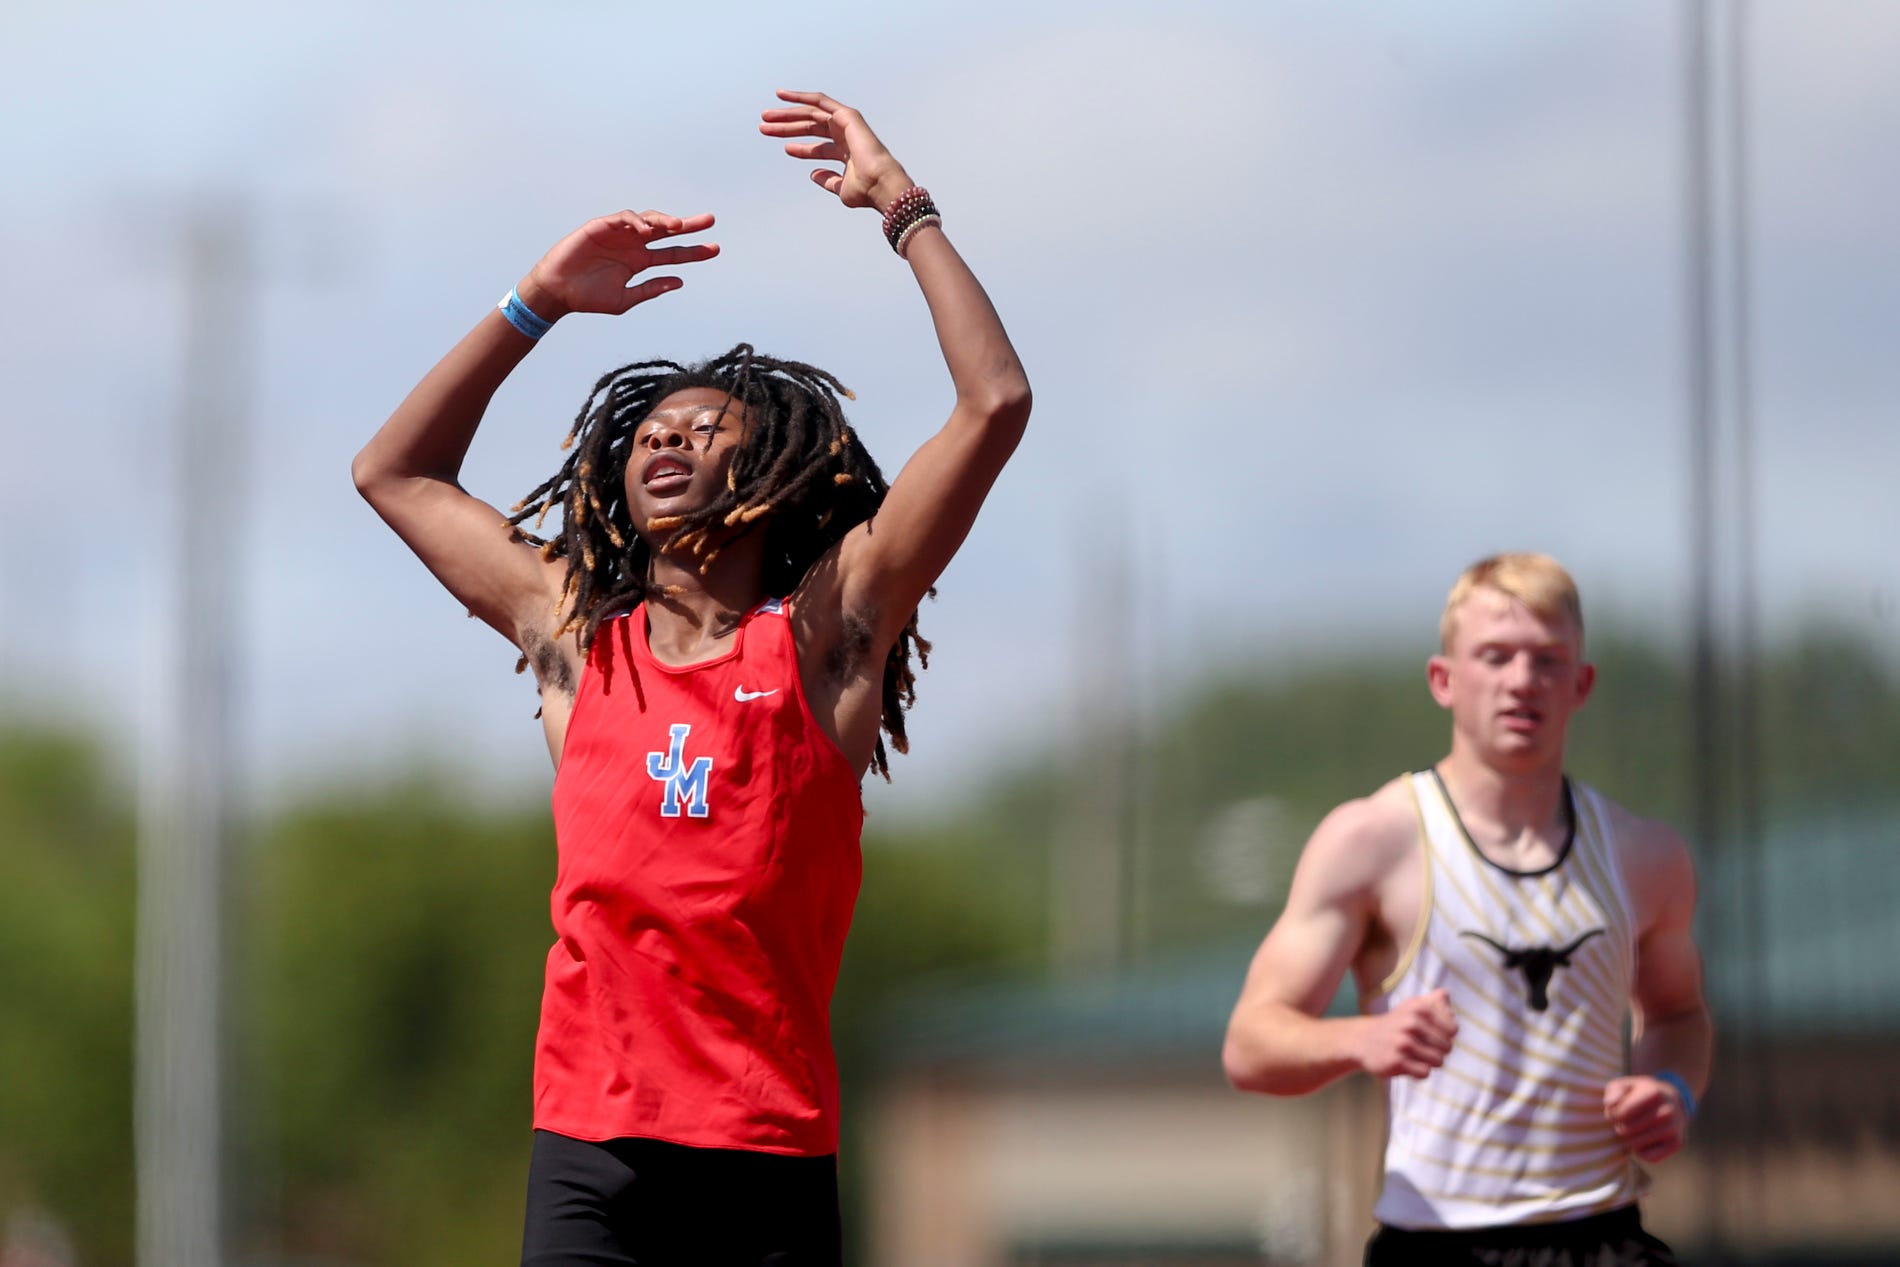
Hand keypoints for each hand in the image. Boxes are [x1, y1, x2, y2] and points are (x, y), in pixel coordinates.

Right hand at [518, 211, 718, 321]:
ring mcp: (618, 235)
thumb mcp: (625, 299)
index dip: (694, 252)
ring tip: (679, 226)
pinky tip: (647, 230)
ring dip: (665, 221)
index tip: (715, 249)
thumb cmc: (588, 297)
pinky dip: (637, 221)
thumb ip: (651, 289)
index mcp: (640, 262)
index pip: (672, 254)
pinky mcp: (601, 227)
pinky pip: (623, 218)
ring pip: (648, 220)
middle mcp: (633, 245)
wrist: (558, 292)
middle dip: (688, 226)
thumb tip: (679, 281)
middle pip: (666, 231)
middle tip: (710, 221)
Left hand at [760, 90, 913, 213]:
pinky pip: (820, 101)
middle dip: (787, 127)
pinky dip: (801, 97)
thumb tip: (814, 174)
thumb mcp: (840, 187)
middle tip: (765, 127)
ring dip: (787, 114)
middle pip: (810, 128)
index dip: (800, 148)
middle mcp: (846, 137)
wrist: (878, 183)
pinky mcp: (846, 115)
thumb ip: (827, 180)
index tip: (784, 148)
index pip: (818, 148)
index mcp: (846, 154)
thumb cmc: (864, 190)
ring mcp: (846, 124)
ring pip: (811, 114)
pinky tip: (783, 96)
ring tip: (766, 116)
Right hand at [1358, 989, 1457, 1079]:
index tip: (1429, 1034)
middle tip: (1419, 1046)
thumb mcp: (1412, 1007)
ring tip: (1414, 1055)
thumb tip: (1446, 995)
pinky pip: (1425, 1073)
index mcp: (1419, 1007)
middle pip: (1447, 1047)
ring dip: (1428, 1062)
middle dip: (1436, 1051)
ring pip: (1438, 1061)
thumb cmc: (1396, 1024)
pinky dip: (1418, 1072)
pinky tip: (1406, 1064)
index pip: (1453, 1030)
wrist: (1363, 1040)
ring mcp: (1403, 1042)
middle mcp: (1412, 1022)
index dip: (1444, 1035)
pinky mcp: (1397, 1061)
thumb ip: (1434, 1000)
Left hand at [1604, 1075, 1689, 1162]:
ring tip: (1634, 1127)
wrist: (1670, 1101)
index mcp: (1655, 1094)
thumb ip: (1614, 1092)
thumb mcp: (1624, 1086)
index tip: (1617, 1110)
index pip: (1621, 1114)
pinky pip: (1649, 1157)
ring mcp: (1674, 1129)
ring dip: (1629, 1139)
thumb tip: (1611, 1105)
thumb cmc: (1639, 1094)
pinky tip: (1644, 1139)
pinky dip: (1641, 1151)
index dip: (1612, 1114)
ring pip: (1636, 1144)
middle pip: (1626, 1130)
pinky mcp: (1677, 1144)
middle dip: (1620, 1126)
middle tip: (1625, 1120)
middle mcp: (1668, 1112)